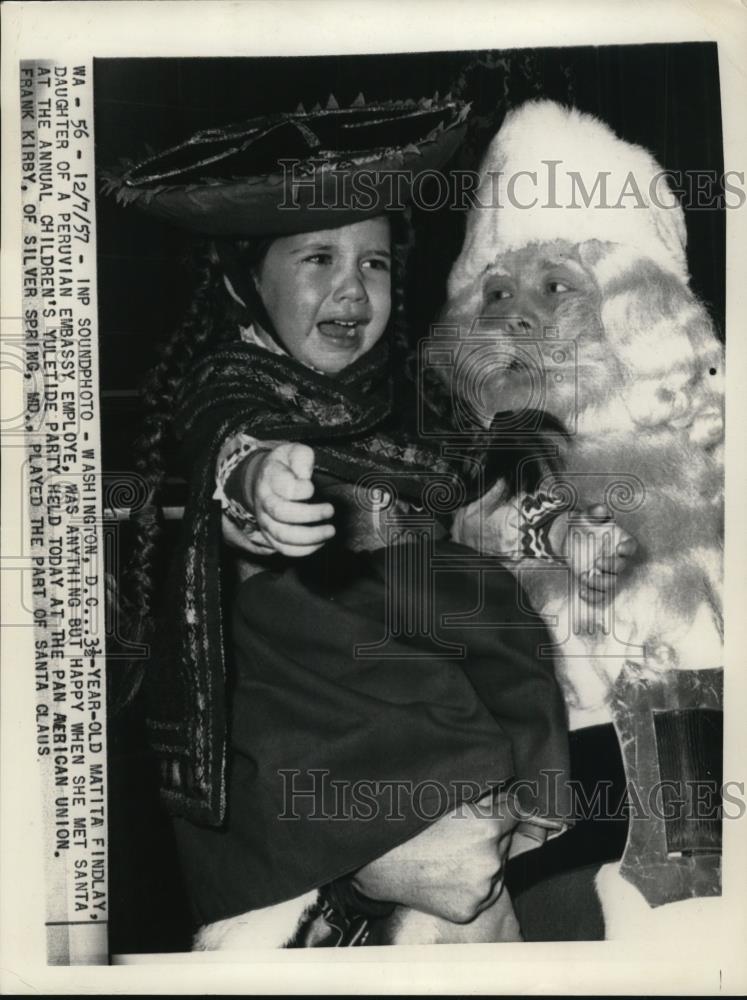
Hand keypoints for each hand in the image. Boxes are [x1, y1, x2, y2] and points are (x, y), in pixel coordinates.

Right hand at [249, 443, 334, 556]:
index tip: (313, 487)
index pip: (284, 488)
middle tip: (330, 510)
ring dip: (309, 536)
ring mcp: (265, 520)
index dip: (303, 489)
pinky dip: (303, 550)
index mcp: (270, 477)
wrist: (264, 478)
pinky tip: (320, 542)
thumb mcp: (293, 451)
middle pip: (281, 513)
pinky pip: (283, 549)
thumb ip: (302, 457)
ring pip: (282, 535)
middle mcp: (264, 500)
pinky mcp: (270, 535)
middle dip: (310, 514)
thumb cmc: (284, 465)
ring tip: (330, 531)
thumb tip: (305, 475)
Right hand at [352, 791, 517, 923]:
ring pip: (498, 867)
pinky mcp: (470, 909)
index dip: (505, 807)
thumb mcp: (450, 799)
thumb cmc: (413, 825)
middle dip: (493, 834)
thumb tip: (508, 794)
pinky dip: (474, 883)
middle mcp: (490, 859)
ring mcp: (482, 888)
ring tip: (453, 853)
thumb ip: (485, 796)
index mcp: (488, 827)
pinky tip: (450, 872)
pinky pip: (485, 892)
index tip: (498, 808)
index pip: (517, 812)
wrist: (382, 863)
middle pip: (506, 840)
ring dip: (485, 859)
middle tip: (463, 832)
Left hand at [548, 502, 636, 602]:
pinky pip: (599, 595)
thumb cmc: (583, 524)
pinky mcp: (595, 582)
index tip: (619, 549)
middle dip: (612, 567)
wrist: (567, 538)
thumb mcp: (585, 516)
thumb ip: (594, 512)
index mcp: (619, 540)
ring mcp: (606, 572)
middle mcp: (616, 558)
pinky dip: (593, 596)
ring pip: (612, 584)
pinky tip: (582, 592)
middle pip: (622, 567)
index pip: (631, 546)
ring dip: (601, 583)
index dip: (628, 550)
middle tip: (597, 563)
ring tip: (585, 577)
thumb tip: (601, 509)